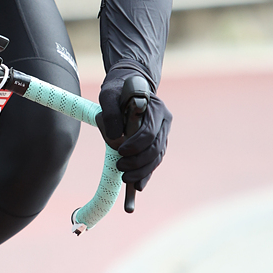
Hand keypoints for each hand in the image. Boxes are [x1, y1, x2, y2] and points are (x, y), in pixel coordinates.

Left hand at [97, 72, 171, 189]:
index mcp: (156, 108)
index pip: (150, 132)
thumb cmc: (118, 90)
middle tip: (120, 168)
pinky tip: (137, 186)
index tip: (120, 151)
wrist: (129, 87)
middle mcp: (164, 122)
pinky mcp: (157, 143)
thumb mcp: (109, 95)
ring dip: (142, 171)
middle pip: (155, 148)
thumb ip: (111, 113)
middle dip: (138, 162)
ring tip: (125, 179)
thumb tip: (115, 138)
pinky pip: (154, 161)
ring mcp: (162, 133)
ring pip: (156, 158)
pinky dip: (146, 174)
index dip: (136, 145)